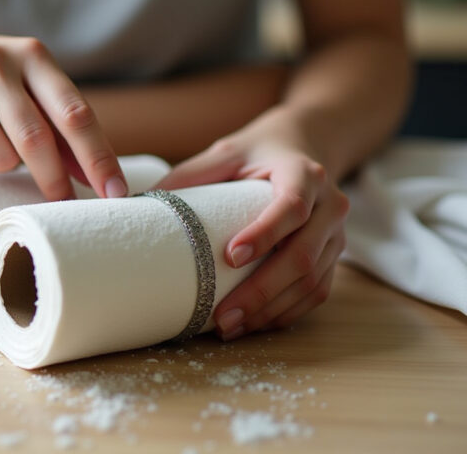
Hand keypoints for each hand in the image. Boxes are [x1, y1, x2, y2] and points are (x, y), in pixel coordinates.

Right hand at [0, 17, 127, 199]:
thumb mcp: (21, 80)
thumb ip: (57, 120)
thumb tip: (96, 175)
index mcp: (31, 55)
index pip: (75, 113)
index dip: (99, 158)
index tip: (116, 193)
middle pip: (37, 141)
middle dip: (54, 181)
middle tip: (63, 202)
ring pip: (1, 159)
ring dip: (3, 164)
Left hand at [157, 112, 349, 339]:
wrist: (301, 147)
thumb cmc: (257, 153)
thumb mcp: (226, 152)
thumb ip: (190, 173)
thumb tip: (139, 203)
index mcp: (304, 173)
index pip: (291, 207)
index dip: (265, 234)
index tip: (230, 257)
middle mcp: (330, 205)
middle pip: (303, 255)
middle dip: (262, 291)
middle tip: (223, 315)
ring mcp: (336, 234)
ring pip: (313, 282)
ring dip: (272, 310)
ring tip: (230, 327)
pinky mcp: (334, 256)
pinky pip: (317, 292)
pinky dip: (286, 313)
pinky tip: (254, 324)